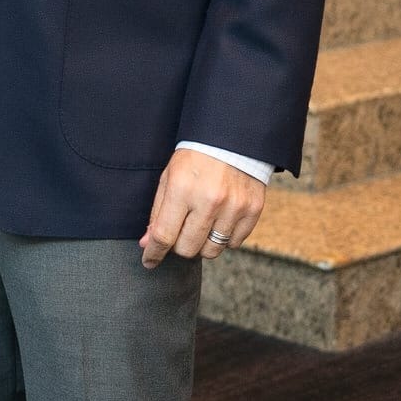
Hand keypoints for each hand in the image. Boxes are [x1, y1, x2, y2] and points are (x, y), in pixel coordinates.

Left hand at [141, 150, 265, 269]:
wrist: (232, 139)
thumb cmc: (195, 159)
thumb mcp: (169, 178)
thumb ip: (158, 213)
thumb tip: (147, 244)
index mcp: (182, 189)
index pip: (164, 235)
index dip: (153, 253)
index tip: (149, 261)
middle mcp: (209, 200)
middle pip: (188, 249)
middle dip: (179, 246)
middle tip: (180, 232)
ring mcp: (234, 207)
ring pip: (212, 250)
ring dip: (202, 244)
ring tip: (201, 225)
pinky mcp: (253, 210)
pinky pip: (234, 243)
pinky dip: (224, 238)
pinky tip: (220, 221)